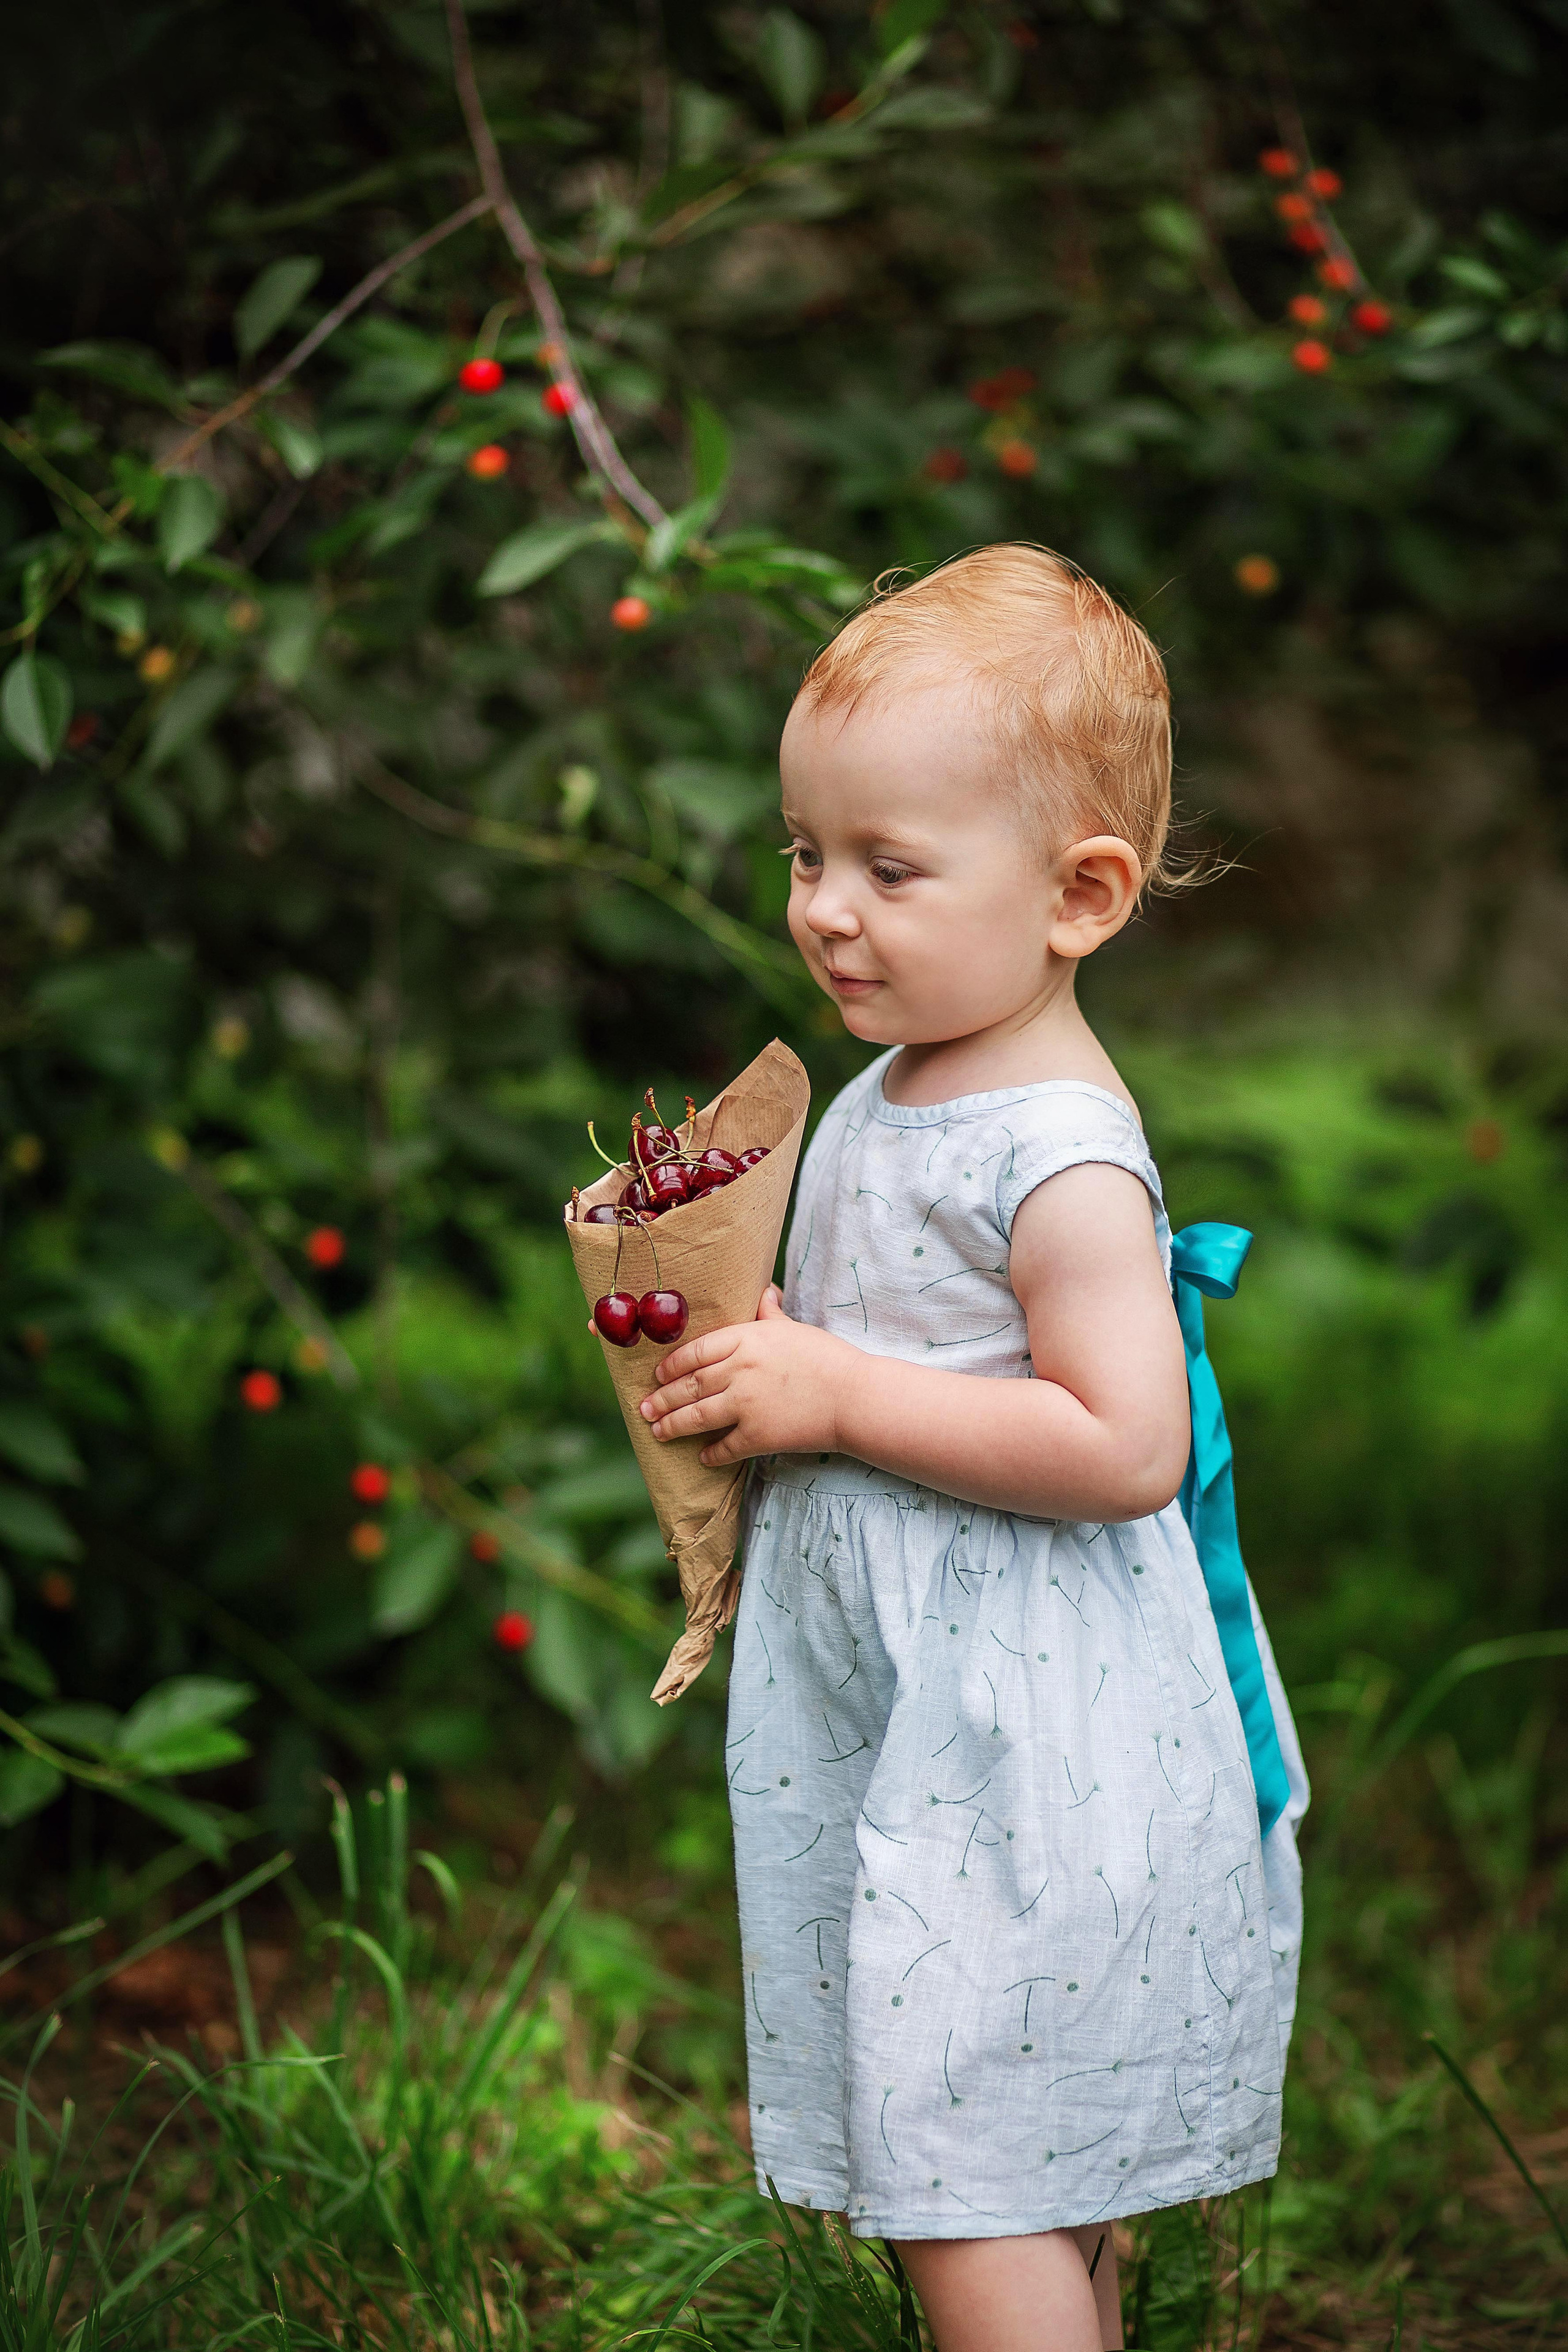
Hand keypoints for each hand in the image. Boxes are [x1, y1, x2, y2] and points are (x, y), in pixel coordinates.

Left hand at [639, 1288, 854, 1466]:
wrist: (854, 1397)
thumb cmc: (827, 1358)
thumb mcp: (794, 1328)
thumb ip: (770, 1313)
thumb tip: (764, 1292)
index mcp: (746, 1338)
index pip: (694, 1350)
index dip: (671, 1365)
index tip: (658, 1375)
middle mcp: (738, 1369)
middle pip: (689, 1385)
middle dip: (662, 1398)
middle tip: (644, 1407)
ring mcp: (745, 1404)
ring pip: (697, 1416)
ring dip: (673, 1425)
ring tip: (657, 1431)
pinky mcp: (758, 1435)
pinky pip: (724, 1447)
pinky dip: (711, 1454)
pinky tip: (702, 1457)